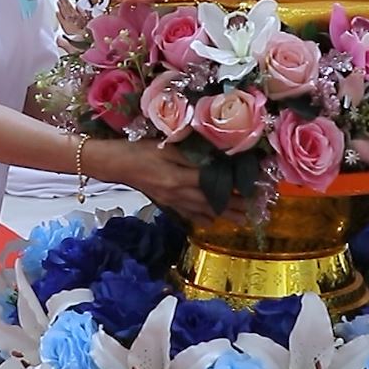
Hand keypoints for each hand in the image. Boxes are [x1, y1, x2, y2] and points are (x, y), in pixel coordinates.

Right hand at [95, 139, 246, 225]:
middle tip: (253, 212)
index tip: (249, 190)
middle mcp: (177, 193)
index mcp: (177, 178)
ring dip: (222, 215)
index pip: (210, 184)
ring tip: (241, 220)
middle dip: (232, 206)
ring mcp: (171, 200)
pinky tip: (211, 222)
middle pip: (210, 201)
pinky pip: (187, 213)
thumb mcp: (164, 146)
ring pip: (201, 210)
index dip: (230, 188)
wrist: (116, 164)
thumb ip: (189, 153)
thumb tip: (214, 156)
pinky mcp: (165, 202)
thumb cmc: (139, 151)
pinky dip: (201, 218)